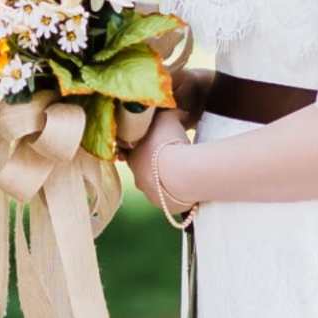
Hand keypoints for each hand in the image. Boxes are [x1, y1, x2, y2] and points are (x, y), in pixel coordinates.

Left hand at [121, 106, 195, 223]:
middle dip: (154, 165)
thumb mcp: (169, 117)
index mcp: (132, 156)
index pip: (130, 151)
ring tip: (181, 172)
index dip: (142, 146)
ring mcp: (150, 194)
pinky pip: (169, 199)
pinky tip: (187, 185)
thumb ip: (170, 113)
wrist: (181, 173)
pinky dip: (176, 193)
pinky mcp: (164, 206)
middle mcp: (137, 177)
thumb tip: (178, 110)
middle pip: (143, 171)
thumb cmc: (169, 142)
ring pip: (155, 187)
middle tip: (170, 157)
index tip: (154, 143)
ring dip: (165, 180)